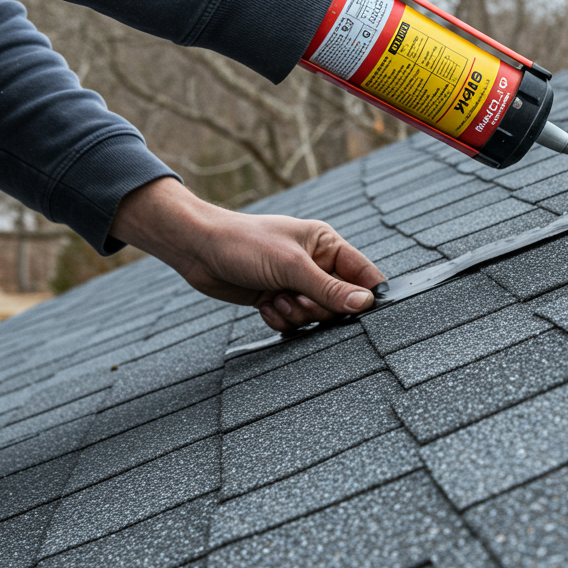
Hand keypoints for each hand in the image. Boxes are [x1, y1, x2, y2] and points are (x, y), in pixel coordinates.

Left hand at [109, 177, 384, 331]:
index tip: (365, 313)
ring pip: (315, 316)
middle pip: (341, 302)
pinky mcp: (278, 298)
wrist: (198, 250)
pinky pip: (293, 322)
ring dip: (296, 314)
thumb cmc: (245, 244)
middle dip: (319, 307)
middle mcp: (315, 263)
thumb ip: (329, 288)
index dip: (368, 294)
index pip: (363, 273)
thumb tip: (366, 304)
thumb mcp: (291, 266)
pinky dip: (280, 319)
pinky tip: (265, 304)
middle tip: (299, 298)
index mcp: (326, 244)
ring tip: (276, 297)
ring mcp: (296, 283)